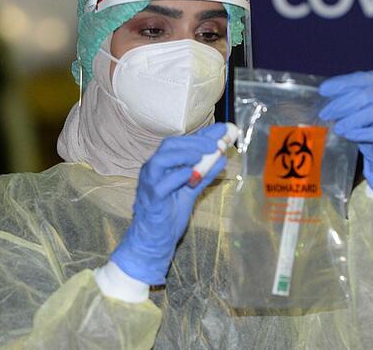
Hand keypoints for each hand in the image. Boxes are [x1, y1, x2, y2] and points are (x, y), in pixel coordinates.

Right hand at [111, 123, 227, 284]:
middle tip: (216, 144)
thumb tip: (222, 157)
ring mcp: (150, 184)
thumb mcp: (191, 190)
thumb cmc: (169, 214)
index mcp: (162, 166)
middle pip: (170, 146)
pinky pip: (162, 184)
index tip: (222, 130)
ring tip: (204, 154)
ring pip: (162, 159)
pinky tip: (192, 175)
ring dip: (185, 153)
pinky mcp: (152, 200)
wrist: (154, 241)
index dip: (202, 134)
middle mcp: (153, 171)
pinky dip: (178, 176)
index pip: (180, 143)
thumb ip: (204, 174)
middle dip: (195, 141)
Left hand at [319, 71, 372, 193]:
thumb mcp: (358, 109)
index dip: (340, 84)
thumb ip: (346, 101)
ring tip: (337, 128)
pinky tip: (349, 135)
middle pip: (364, 96)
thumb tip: (325, 100)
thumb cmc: (372, 125)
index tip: (323, 91)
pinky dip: (362, 133)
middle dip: (340, 105)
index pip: (360, 79)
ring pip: (372, 112)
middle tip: (325, 114)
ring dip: (351, 120)